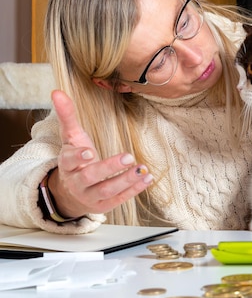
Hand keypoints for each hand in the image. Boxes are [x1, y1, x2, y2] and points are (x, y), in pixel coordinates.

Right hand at [47, 90, 152, 217]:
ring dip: (126, 180)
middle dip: (109, 168)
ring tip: (142, 168)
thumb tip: (57, 91)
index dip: (78, 157)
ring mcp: (90, 196)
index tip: (90, 152)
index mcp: (67, 164)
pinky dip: (134, 189)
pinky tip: (147, 178)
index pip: (69, 161)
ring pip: (107, 190)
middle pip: (91, 177)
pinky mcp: (104, 205)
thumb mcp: (71, 138)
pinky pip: (119, 198)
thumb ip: (67, 116)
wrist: (71, 194)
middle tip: (129, 157)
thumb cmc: (75, 161)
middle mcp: (77, 182)